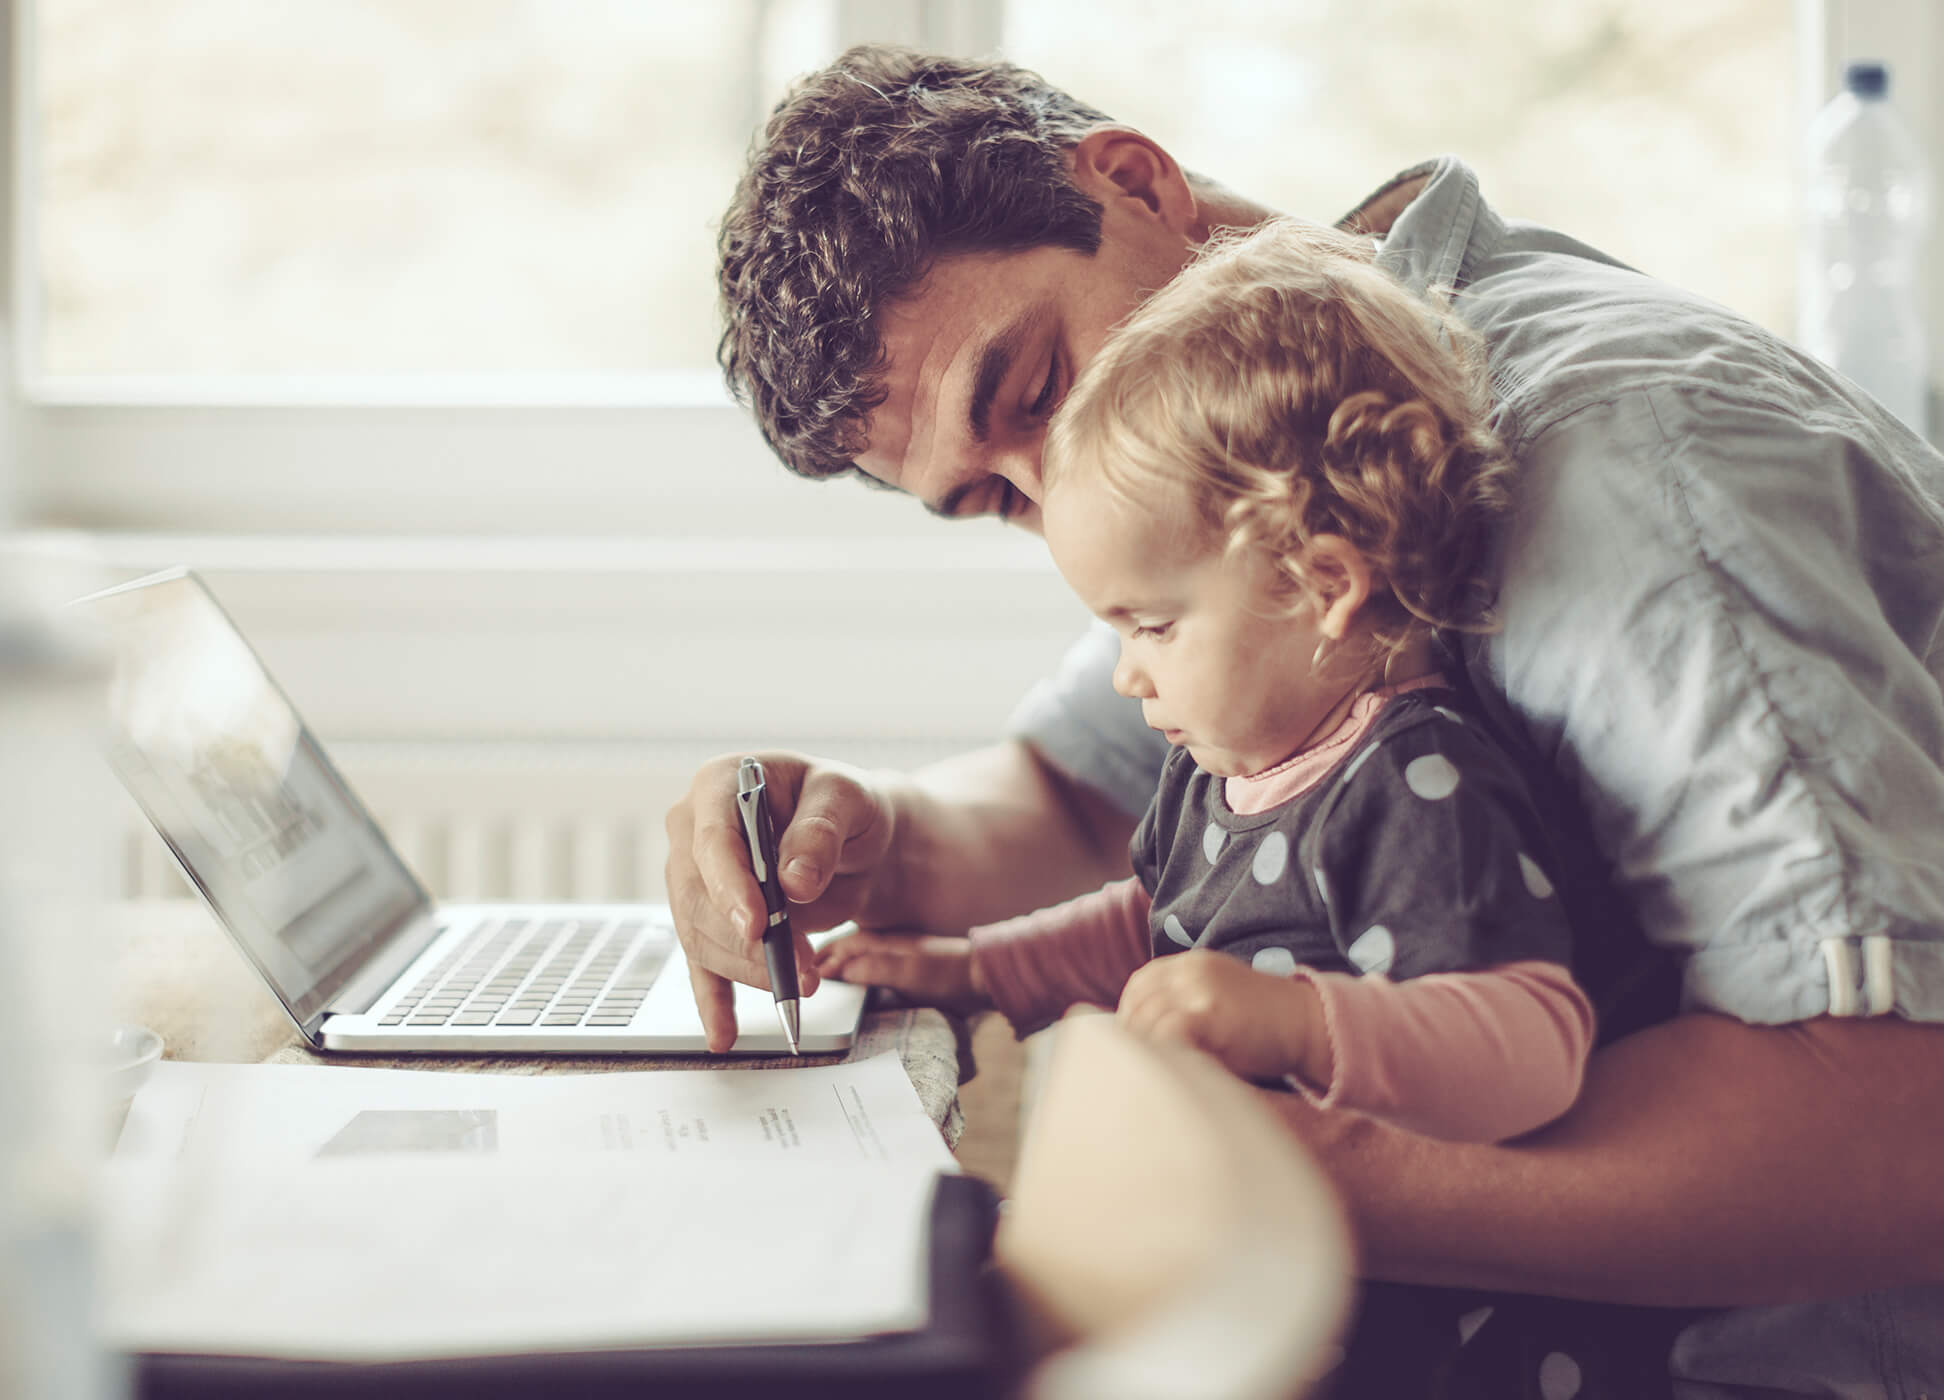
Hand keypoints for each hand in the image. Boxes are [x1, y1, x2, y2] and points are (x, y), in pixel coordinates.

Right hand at [664, 751, 895, 1051]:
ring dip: (749, 970)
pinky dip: (714, 1001)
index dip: (729, 885)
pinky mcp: (712, 920)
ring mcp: (696, 878)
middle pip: (698, 897)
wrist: (853, 835)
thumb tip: (794, 880)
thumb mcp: (848, 797)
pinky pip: (703, 965)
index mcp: (719, 783)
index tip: (756, 925)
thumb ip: (821, 830)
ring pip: (701, 936)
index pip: (712, 840)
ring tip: (803, 985)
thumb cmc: (845, 804)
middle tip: (803, 968)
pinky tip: (724, 1034)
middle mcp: (694, 830)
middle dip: (748, 942)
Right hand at [816, 929, 991, 1013]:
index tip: (797, 972)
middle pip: (844, 949)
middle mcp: (885, 945)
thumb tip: (839, 969)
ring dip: (836, 963)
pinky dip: (854, 971)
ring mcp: (896, 955)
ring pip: (856, 956)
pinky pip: (869, 965)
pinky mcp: (905, 968)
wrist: (984, 979)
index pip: (839, 948)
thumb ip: (875, 968)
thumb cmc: (950, 975)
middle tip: (800, 975)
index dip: (818, 958)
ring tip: (819, 978)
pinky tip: (854, 982)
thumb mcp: (910, 974)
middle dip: (821, 958)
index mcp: (881, 943)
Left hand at [1116, 949, 1330, 1085]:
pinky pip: (1167, 1034)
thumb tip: (1141, 1043)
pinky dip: (1163, 1055)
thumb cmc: (1262, 1025)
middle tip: (1139, 1069)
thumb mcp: (1217, 1000)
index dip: (1129, 1017)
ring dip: (1145, 1051)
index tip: (1132, 1047)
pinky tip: (1172, 1073)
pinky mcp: (1208, 1012)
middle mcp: (1190, 970)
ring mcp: (1198, 989)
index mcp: (1189, 964)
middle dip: (1133, 1038)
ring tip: (1154, 1075)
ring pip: (1147, 1021)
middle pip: (1138, 1004)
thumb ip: (1182, 1007)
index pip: (1138, 986)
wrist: (1307, 1024)